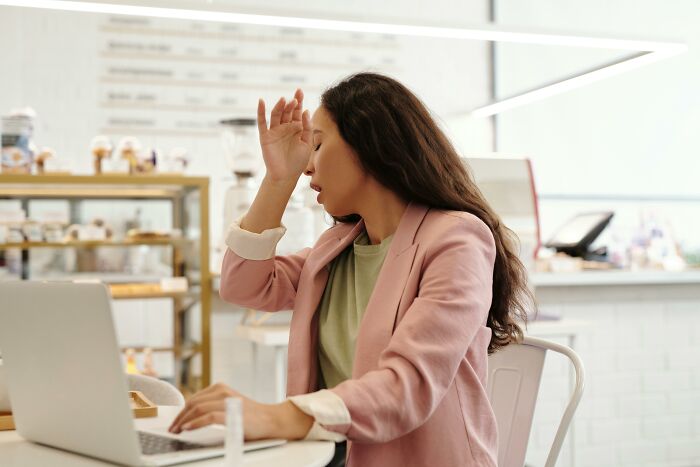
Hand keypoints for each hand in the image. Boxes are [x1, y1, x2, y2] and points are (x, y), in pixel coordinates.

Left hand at [168, 383, 313, 440]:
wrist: (271, 419)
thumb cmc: (250, 416)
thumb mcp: (229, 405)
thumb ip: (212, 406)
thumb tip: (190, 417)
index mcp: (220, 388)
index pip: (193, 399)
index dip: (181, 412)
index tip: (174, 423)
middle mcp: (222, 391)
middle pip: (193, 403)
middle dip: (179, 417)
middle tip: (172, 429)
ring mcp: (228, 401)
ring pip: (198, 408)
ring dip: (184, 421)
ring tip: (177, 430)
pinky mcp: (232, 413)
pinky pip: (208, 416)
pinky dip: (196, 423)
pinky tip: (188, 428)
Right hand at [257, 89, 312, 183]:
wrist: (286, 176)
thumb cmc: (298, 161)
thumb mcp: (307, 143)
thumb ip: (307, 128)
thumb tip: (306, 111)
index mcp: (296, 129)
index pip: (297, 112)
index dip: (299, 102)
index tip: (300, 91)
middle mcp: (285, 128)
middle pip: (287, 112)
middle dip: (291, 104)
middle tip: (295, 98)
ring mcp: (274, 131)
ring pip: (276, 115)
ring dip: (280, 107)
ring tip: (285, 100)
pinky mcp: (265, 137)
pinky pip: (262, 122)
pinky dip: (261, 112)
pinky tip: (261, 102)